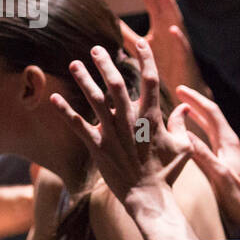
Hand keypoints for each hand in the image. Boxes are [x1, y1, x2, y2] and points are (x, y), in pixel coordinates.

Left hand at [48, 38, 190, 206]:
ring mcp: (113, 134)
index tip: (139, 43)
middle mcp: (130, 121)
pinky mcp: (98, 147)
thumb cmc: (167, 172)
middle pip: (116, 85)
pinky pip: (78, 126)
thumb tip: (185, 109)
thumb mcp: (182, 147)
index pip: (150, 80)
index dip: (145, 59)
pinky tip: (54, 97)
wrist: (148, 196)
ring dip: (84, 80)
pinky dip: (65, 111)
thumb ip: (181, 125)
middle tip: (97, 49)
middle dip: (106, 64)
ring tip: (74, 63)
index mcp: (152, 118)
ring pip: (95, 101)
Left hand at [118, 0, 207, 95]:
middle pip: (162, 1)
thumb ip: (127, 34)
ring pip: (175, 18)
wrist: (180, 89)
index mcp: (160, 23)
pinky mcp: (184, 58)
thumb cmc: (161, 66)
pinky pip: (182, 47)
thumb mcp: (140, 47)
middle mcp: (170, 27)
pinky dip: (178, 37)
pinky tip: (173, 29)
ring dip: (169, 4)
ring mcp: (178, 41)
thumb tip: (108, 22)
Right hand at [173, 85, 239, 233]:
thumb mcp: (219, 175)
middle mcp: (228, 143)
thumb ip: (203, 155)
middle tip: (178, 91)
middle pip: (210, 115)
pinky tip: (189, 133)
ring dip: (196, 114)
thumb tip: (185, 135)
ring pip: (209, 126)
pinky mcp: (223, 160)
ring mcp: (226, 151)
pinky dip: (197, 129)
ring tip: (181, 106)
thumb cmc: (237, 197)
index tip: (179, 88)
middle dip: (195, 102)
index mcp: (228, 142)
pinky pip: (208, 138)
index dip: (195, 99)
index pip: (211, 112)